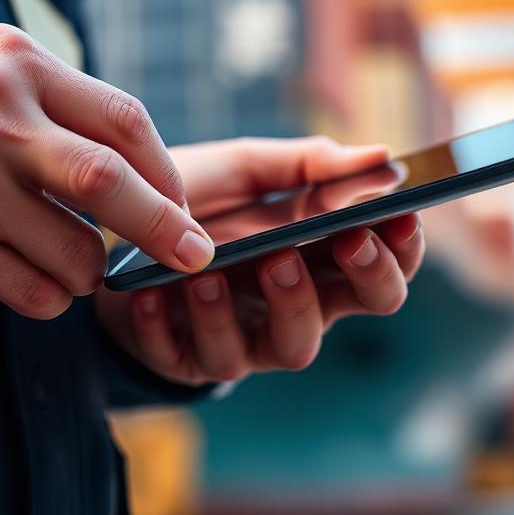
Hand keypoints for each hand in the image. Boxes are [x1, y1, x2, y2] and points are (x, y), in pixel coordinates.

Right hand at [0, 24, 213, 318]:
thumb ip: (64, 100)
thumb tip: (147, 166)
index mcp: (19, 67)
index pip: (123, 119)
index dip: (165, 170)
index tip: (183, 203)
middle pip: (110, 182)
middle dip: (166, 228)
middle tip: (196, 255)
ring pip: (75, 253)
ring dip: (91, 269)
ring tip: (73, 257)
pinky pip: (32, 291)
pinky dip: (49, 294)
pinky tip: (31, 274)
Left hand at [96, 137, 424, 385]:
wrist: (110, 231)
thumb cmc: (194, 203)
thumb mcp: (244, 170)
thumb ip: (306, 164)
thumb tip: (381, 154)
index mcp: (323, 257)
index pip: (389, 262)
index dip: (403, 245)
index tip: (401, 213)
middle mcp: (299, 302)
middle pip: (365, 307)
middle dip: (366, 276)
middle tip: (348, 238)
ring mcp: (250, 338)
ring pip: (293, 346)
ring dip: (278, 305)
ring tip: (237, 265)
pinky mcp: (189, 360)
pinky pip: (195, 356)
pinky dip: (172, 324)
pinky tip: (155, 294)